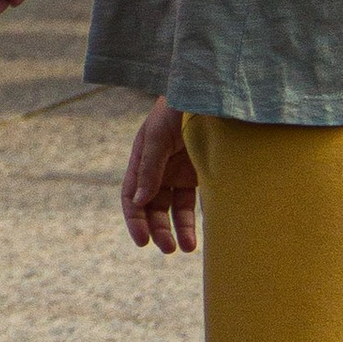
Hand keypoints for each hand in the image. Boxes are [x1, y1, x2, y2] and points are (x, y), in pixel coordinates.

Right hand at [121, 98, 197, 253]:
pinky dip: (195, 219)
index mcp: (142, 158)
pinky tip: (200, 235)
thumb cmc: (179, 107)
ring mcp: (180, 172)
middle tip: (168, 248)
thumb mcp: (159, 134)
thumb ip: (150, 166)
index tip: (143, 240)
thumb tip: (139, 201)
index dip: (135, 219)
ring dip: (179, 228)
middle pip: (153, 207)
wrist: (210, 93)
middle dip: (158, 229)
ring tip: (186, 248)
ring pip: (175, 208)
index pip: (133, 196)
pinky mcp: (201, 174)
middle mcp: (159, 169)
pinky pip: (196, 202)